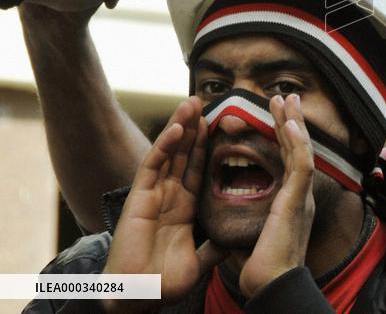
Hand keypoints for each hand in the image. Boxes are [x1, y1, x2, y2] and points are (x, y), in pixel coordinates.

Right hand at [102, 98, 224, 313]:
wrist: (139, 299)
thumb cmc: (163, 284)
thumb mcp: (199, 260)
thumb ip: (215, 246)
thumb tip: (236, 239)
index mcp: (182, 208)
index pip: (196, 169)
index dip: (206, 147)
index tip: (219, 124)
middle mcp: (168, 197)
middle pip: (183, 155)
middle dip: (194, 128)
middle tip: (206, 101)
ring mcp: (153, 195)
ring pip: (168, 153)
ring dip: (180, 127)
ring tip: (192, 102)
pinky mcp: (139, 198)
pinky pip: (153, 166)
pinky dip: (165, 145)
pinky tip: (178, 128)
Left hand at [239, 94, 315, 298]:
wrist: (274, 285)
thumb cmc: (264, 270)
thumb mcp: (256, 239)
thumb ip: (253, 225)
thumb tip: (238, 225)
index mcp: (292, 203)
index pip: (288, 161)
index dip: (284, 138)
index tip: (279, 118)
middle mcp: (301, 195)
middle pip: (298, 149)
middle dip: (291, 122)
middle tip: (286, 97)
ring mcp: (302, 196)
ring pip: (301, 149)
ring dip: (294, 122)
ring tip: (286, 99)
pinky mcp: (298, 199)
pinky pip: (299, 163)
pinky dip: (295, 141)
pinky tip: (289, 123)